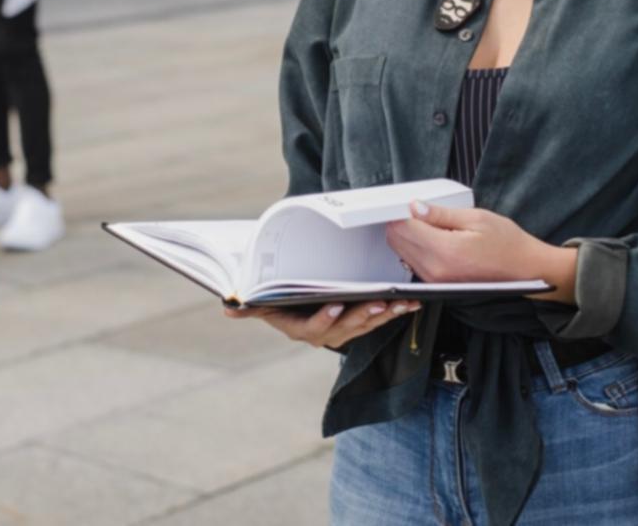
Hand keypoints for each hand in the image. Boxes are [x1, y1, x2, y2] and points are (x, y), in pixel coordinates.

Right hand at [224, 299, 419, 349]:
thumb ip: (249, 308)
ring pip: (366, 324)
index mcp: (300, 330)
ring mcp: (343, 331)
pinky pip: (377, 319)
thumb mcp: (262, 305)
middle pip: (346, 327)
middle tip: (379, 302)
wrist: (295, 306)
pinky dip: (393, 311)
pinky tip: (408, 302)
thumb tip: (228, 307)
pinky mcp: (359, 324)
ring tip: (399, 302)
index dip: (325, 319)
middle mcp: (324, 335)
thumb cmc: (279, 302)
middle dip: (363, 315)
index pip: (314, 328)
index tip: (336, 305)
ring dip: (385, 314)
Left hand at [385, 200, 576, 301]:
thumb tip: (414, 207)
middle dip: (402, 223)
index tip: (410, 204)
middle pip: (397, 242)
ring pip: (402, 253)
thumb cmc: (507, 243)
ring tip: (430, 225)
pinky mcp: (438, 286)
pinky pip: (414, 264)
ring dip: (408, 237)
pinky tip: (433, 240)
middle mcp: (436, 270)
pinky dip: (416, 249)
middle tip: (420, 211)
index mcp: (446, 251)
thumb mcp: (476, 218)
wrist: (526, 271)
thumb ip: (441, 214)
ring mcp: (436, 281)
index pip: (403, 228)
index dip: (402, 212)